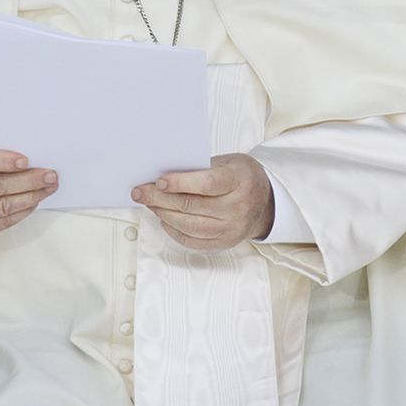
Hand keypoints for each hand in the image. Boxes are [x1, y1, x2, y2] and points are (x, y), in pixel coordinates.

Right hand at [0, 145, 53, 239]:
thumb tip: (29, 156)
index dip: (2, 161)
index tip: (26, 160)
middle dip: (28, 181)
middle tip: (50, 175)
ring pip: (3, 206)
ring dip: (31, 196)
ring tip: (49, 187)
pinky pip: (4, 222)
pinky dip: (23, 211)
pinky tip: (35, 200)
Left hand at [133, 153, 273, 251]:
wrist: (265, 202)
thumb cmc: (241, 177)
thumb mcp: (228, 162)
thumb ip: (201, 168)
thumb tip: (164, 175)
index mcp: (239, 182)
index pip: (207, 184)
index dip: (181, 183)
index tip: (159, 181)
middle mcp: (237, 208)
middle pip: (191, 206)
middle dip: (160, 198)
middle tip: (140, 192)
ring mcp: (231, 229)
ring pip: (189, 225)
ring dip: (163, 213)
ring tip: (149, 203)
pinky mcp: (224, 243)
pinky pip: (192, 241)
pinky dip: (173, 230)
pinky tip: (164, 218)